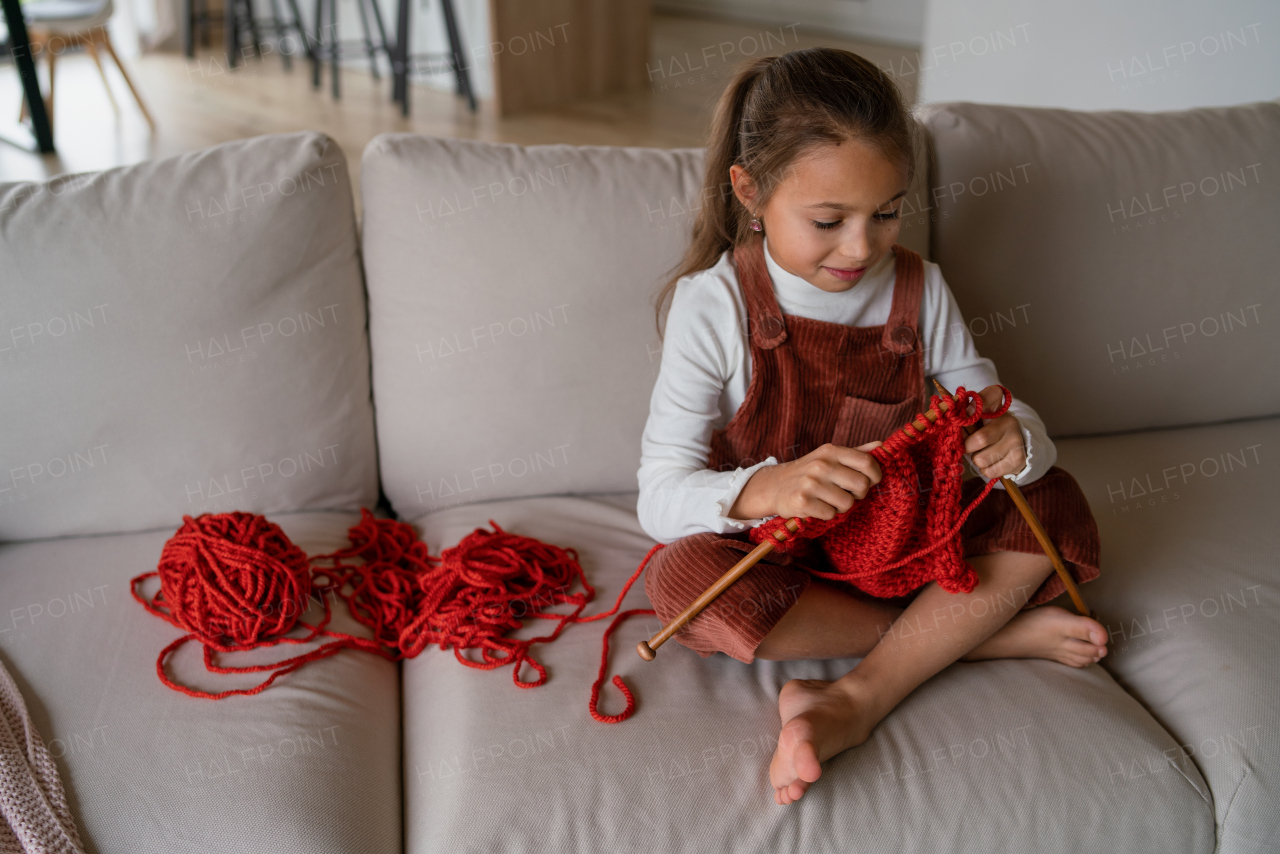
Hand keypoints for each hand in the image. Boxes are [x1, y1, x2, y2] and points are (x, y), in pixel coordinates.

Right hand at [728, 442, 882, 520]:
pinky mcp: (802, 501)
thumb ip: (856, 452)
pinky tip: (817, 507)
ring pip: (847, 504)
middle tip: (847, 494)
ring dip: (841, 506)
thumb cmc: (809, 472)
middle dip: (858, 494)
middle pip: (861, 486)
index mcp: (831, 451)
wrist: (774, 486)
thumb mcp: (829, 457)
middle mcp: (821, 465)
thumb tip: (881, 445)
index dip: (875, 476)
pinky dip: (827, 514)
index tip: (870, 482)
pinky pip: (831, 514)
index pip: (867, 462)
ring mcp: (810, 483)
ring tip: (828, 500)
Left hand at [962, 385, 1026, 479]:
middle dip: (967, 446)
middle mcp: (1010, 422)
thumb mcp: (978, 416)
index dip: (975, 405)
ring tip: (983, 452)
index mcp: (997, 406)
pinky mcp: (1018, 460)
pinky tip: (991, 461)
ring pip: (981, 459)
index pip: (990, 395)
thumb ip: (965, 412)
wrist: (1015, 444)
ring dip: (976, 460)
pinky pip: (988, 471)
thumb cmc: (987, 428)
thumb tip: (952, 415)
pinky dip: (985, 469)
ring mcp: (1016, 441)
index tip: (967, 413)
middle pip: (979, 439)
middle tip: (969, 445)